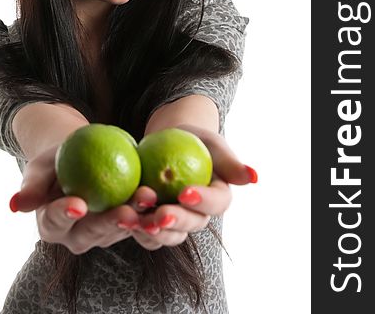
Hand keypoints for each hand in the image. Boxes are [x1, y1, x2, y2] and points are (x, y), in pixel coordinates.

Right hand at [8, 143, 143, 253]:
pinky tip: (160, 194)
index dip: (65, 216)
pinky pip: (137, 218)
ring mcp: (101, 233)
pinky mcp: (122, 224)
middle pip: (92, 232)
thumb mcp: (40, 166)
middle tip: (125, 211)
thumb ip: (31, 185)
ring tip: (148, 197)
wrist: (78, 156)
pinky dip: (148, 208)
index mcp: (50, 226)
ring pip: (119, 228)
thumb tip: (14, 206)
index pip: (55, 222)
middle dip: (110, 224)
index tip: (78, 204)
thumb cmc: (54, 159)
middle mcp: (75, 237)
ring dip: (136, 215)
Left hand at [124, 124, 256, 250]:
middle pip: (192, 225)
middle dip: (175, 221)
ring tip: (136, 219)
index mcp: (218, 198)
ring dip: (153, 230)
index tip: (185, 192)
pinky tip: (121, 218)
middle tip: (159, 213)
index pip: (216, 204)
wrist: (166, 141)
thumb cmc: (193, 138)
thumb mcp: (210, 142)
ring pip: (168, 235)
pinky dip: (134, 228)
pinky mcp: (154, 224)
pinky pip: (146, 232)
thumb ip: (230, 160)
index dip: (202, 201)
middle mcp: (199, 216)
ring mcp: (176, 222)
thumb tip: (254, 177)